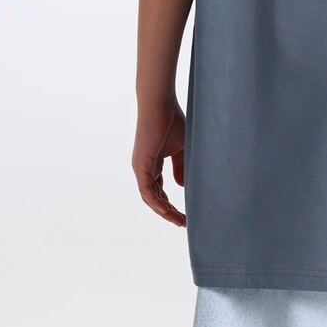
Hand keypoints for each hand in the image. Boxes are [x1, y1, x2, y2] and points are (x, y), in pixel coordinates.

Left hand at [132, 102, 186, 226]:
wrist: (160, 105)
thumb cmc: (172, 121)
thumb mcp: (181, 148)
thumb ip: (180, 167)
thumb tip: (181, 187)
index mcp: (153, 163)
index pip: (160, 189)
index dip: (171, 202)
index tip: (185, 213)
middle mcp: (144, 168)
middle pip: (155, 197)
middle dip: (169, 211)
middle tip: (183, 222)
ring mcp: (141, 168)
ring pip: (150, 198)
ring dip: (164, 211)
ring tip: (179, 220)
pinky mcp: (141, 166)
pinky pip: (147, 192)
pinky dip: (157, 203)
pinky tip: (168, 211)